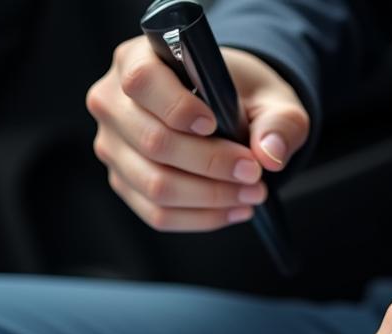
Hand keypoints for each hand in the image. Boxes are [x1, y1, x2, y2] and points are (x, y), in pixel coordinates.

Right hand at [86, 37, 308, 230]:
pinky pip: (158, 214)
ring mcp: (113, 149)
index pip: (142, 81)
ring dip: (209, 197)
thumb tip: (270, 155)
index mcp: (136, 58)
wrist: (218, 110)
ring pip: (155, 186)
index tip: (214, 123)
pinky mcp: (124, 184)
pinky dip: (201, 217)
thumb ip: (278, 120)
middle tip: (253, 172)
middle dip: (209, 164)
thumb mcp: (267, 95)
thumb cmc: (235, 94)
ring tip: (250, 194)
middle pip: (153, 143)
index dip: (177, 106)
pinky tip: (232, 210)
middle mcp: (113, 104)